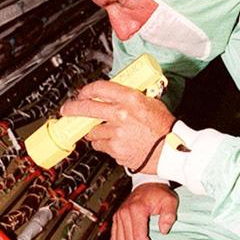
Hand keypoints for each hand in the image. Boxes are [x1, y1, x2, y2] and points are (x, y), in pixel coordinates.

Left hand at [59, 81, 173, 172]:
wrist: (172, 151)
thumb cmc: (165, 128)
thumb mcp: (151, 102)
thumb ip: (132, 97)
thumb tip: (117, 94)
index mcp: (130, 99)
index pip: (99, 88)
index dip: (86, 90)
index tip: (82, 94)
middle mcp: (120, 114)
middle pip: (85, 108)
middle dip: (72, 109)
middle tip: (67, 110)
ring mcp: (116, 133)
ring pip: (92, 131)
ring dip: (93, 131)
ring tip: (103, 131)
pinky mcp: (115, 149)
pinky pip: (101, 146)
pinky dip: (104, 144)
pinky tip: (114, 142)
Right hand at [112, 183, 178, 239]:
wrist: (146, 184)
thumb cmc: (158, 193)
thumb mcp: (169, 200)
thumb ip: (169, 215)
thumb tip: (164, 231)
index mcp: (136, 209)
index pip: (139, 236)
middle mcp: (124, 214)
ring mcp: (118, 217)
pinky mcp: (116, 220)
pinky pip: (114, 239)